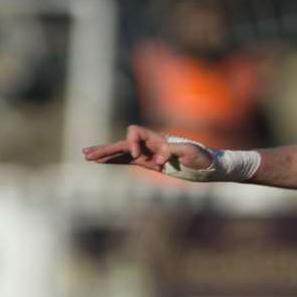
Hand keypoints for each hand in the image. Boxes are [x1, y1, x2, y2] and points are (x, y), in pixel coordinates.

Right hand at [82, 125, 209, 173]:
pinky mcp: (149, 164)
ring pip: (122, 152)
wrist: (209, 165)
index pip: (135, 132)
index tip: (140, 157)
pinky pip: (127, 161)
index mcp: (158, 138)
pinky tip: (102, 163)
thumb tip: (157, 157)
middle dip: (106, 148)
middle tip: (88, 154)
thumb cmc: (203, 156)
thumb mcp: (191, 152)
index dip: (131, 142)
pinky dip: (115, 161)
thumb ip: (173, 151)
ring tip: (86, 156)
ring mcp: (148, 153)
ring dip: (105, 154)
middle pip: (122, 142)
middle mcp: (150, 144)